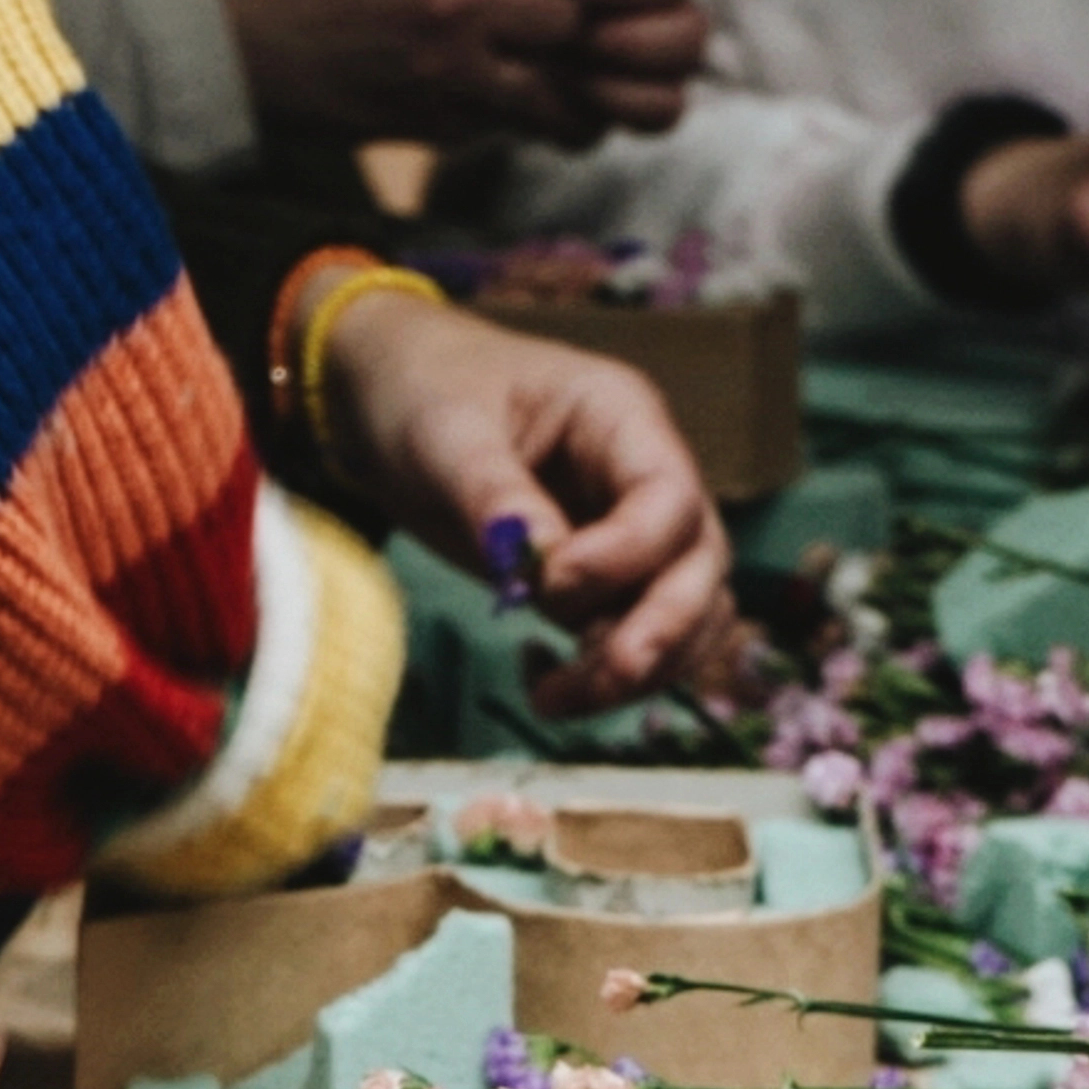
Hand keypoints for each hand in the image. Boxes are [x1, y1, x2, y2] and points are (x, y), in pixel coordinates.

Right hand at [188, 0, 698, 146]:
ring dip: (550, 85)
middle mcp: (459, 2)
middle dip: (571, 24)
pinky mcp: (416, 126)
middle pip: (575, 22)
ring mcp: (441, 72)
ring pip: (550, 94)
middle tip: (554, 22)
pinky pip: (493, 129)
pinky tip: (483, 101)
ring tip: (535, 73)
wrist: (191, 24)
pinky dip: (502, 120)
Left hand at [320, 291, 737, 706]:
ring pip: (686, 616)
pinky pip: (641, 639)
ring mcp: (632, 532)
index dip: (626, 556)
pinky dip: (608, 677)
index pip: (669, 499)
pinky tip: (541, 679)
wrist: (390, 396)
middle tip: (596, 677)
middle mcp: (645, 475)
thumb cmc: (422, 390)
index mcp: (622, 417)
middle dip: (657, 633)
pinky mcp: (604, 581)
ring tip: (552, 697)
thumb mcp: (446, 434)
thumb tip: (542, 573)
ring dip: (636, 671)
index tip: (551, 588)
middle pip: (699, 566)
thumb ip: (498, 501)